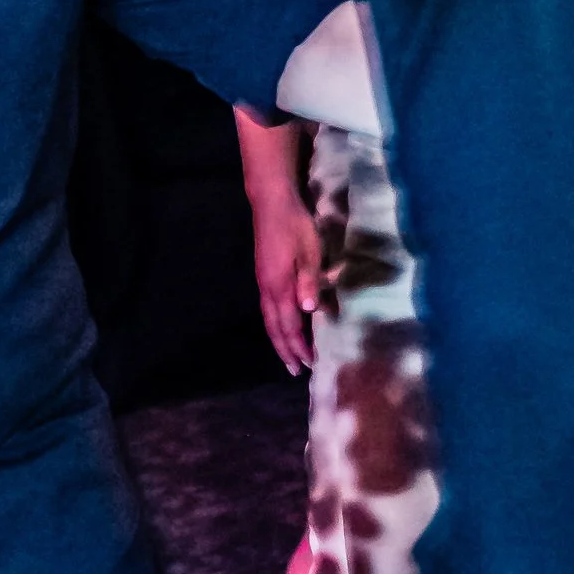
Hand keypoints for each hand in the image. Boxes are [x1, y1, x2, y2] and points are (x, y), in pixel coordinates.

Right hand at [251, 194, 320, 373]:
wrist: (271, 202)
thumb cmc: (295, 224)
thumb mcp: (309, 250)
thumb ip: (309, 280)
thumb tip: (308, 311)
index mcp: (279, 286)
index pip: (290, 325)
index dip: (299, 345)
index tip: (310, 363)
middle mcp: (267, 289)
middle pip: (275, 328)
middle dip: (286, 350)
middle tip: (297, 371)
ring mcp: (263, 282)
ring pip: (269, 320)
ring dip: (280, 340)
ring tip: (289, 356)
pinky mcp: (264, 276)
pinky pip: (269, 310)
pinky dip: (277, 325)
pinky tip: (284, 327)